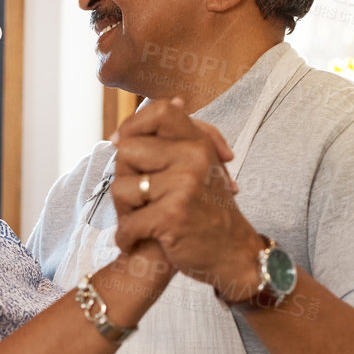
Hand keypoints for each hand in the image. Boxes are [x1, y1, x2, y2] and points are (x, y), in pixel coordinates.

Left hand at [111, 99, 264, 298]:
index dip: (133, 125)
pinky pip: (128, 223)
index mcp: (198, 143)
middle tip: (136, 200)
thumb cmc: (209, 210)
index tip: (122, 145)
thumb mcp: (205, 165)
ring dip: (123, 211)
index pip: (160, 110)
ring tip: (140, 221)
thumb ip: (186, 135)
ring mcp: (184, 185)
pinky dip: (126, 238)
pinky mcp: (173, 215)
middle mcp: (194, 158)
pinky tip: (135, 241)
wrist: (232, 254)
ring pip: (121, 188)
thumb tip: (176, 99)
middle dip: (124, 178)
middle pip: (127, 151)